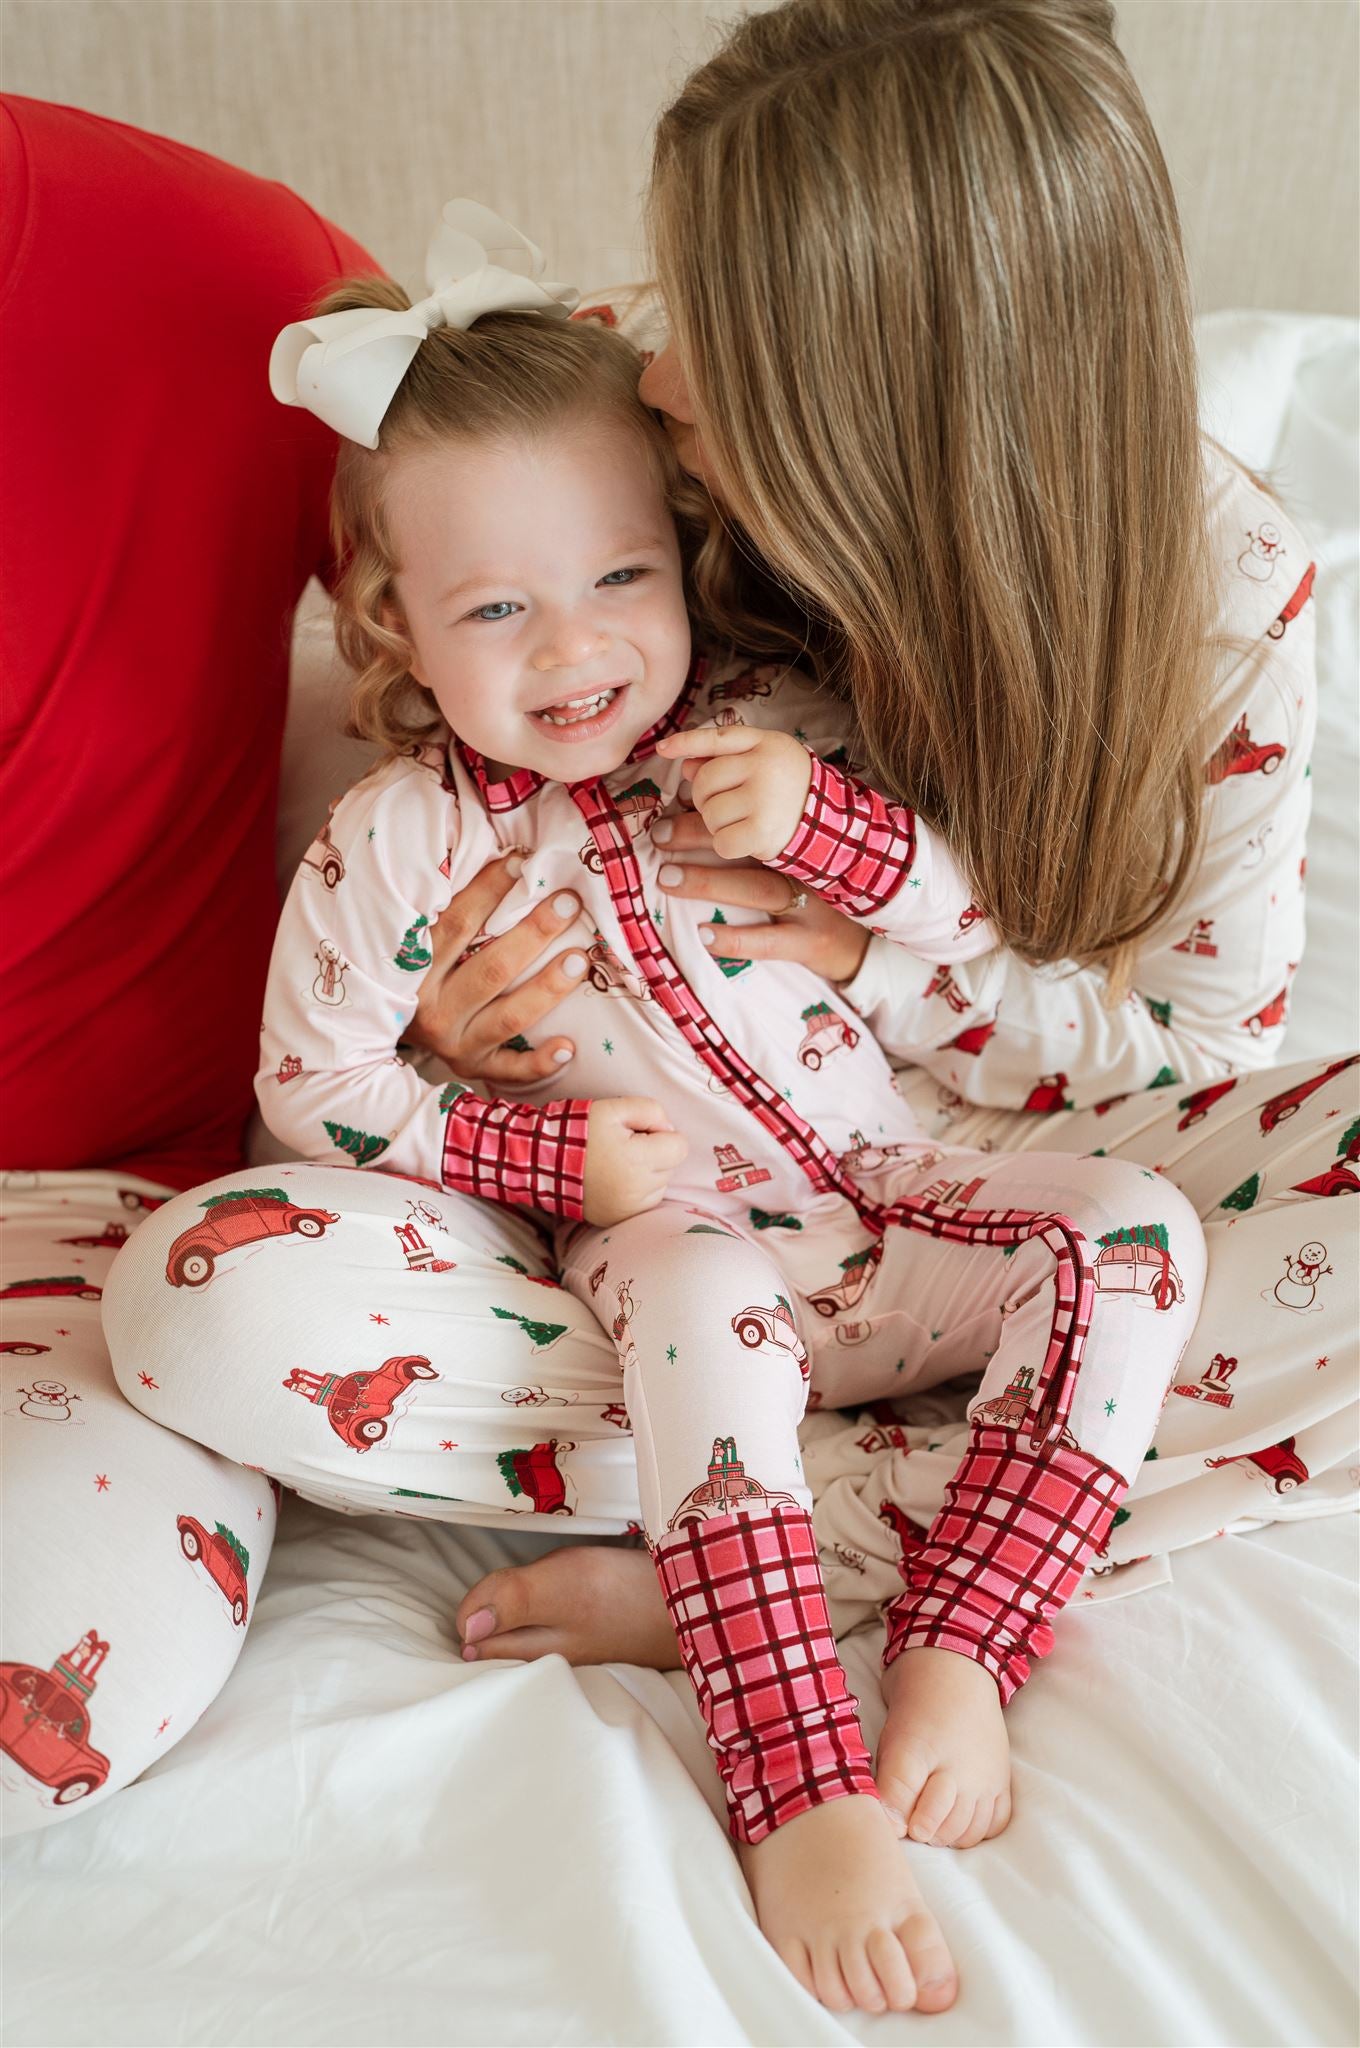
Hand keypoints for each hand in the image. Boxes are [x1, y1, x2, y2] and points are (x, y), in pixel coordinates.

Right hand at [404, 853, 587, 1084]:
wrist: (376, 1037)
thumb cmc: (409, 974)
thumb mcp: (411, 941)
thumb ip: (441, 908)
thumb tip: (484, 851)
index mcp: (413, 971)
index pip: (455, 926)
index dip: (488, 892)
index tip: (521, 863)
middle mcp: (433, 1010)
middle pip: (491, 970)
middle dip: (533, 935)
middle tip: (568, 904)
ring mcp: (454, 1044)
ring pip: (508, 1017)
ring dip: (547, 989)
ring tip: (579, 961)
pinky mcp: (472, 1069)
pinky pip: (510, 1071)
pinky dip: (541, 1062)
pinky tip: (570, 1047)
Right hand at [582, 1098, 688, 1226]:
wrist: (544, 1161)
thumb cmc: (581, 1130)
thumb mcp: (614, 1107)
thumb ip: (651, 1110)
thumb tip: (669, 1128)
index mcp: (639, 1159)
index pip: (680, 1147)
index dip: (663, 1134)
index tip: (640, 1133)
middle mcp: (638, 1190)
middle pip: (670, 1167)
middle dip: (655, 1154)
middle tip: (624, 1147)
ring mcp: (628, 1209)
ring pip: (660, 1186)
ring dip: (648, 1174)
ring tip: (618, 1164)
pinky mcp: (618, 1220)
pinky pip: (644, 1204)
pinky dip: (637, 1192)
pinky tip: (616, 1181)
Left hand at [653, 811, 871, 983]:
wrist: (869, 944)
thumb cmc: (826, 896)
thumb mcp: (804, 861)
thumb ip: (765, 836)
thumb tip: (707, 804)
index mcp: (803, 843)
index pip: (755, 818)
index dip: (714, 809)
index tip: (676, 801)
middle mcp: (807, 869)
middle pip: (751, 848)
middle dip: (701, 838)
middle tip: (659, 836)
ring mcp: (811, 907)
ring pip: (757, 890)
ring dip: (709, 883)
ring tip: (667, 879)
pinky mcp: (810, 943)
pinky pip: (769, 941)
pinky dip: (736, 940)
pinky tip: (704, 936)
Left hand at [655, 723, 811, 860]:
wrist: (830, 822)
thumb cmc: (789, 790)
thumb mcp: (765, 762)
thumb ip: (727, 758)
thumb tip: (686, 765)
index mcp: (766, 744)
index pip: (719, 737)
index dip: (687, 742)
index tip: (662, 749)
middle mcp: (764, 766)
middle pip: (705, 782)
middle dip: (707, 798)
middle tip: (729, 805)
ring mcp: (764, 799)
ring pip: (710, 814)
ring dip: (718, 824)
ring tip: (744, 821)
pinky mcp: (762, 831)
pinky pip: (721, 841)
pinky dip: (727, 845)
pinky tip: (747, 840)